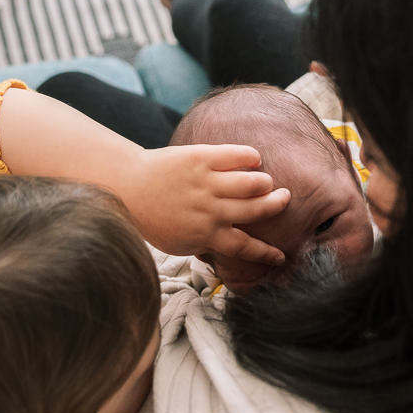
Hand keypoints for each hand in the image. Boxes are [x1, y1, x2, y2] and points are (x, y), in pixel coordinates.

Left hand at [124, 144, 289, 264]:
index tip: (281, 256)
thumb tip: (229, 247)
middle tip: (284, 198)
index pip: (243, 247)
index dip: (265, 253)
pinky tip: (254, 158)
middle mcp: (210, 210)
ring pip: (251, 182)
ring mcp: (205, 183)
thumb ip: (205, 244)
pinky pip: (235, 155)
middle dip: (275, 204)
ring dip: (264, 182)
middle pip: (255, 209)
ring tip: (266, 181)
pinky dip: (250, 156)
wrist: (127, 187)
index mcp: (205, 234)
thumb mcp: (178, 242)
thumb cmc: (153, 218)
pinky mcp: (200, 158)